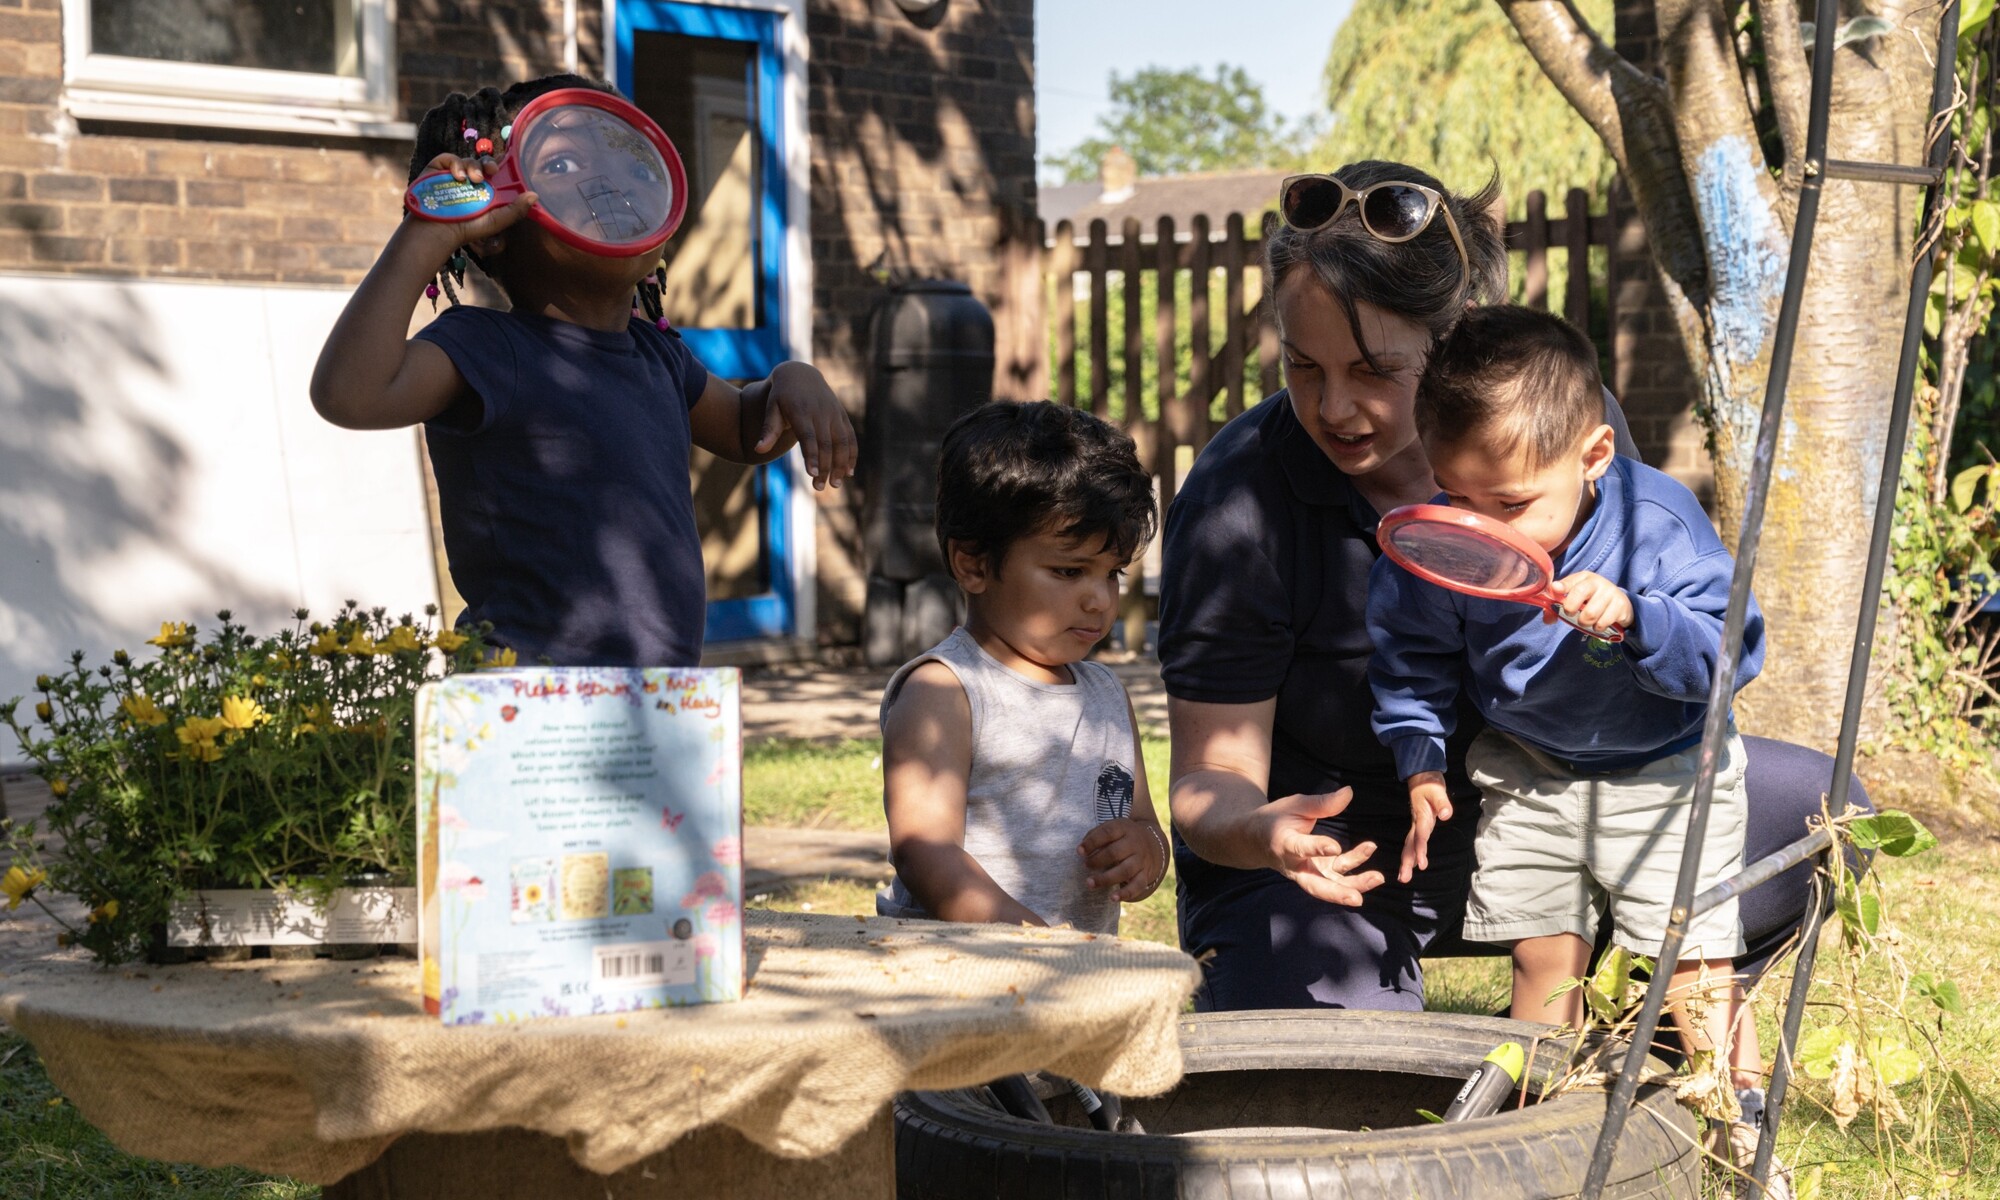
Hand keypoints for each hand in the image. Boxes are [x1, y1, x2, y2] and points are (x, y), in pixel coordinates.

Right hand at [408, 151, 538, 252]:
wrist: (439, 230)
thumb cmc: (468, 229)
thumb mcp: (496, 221)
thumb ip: (515, 210)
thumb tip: (535, 195)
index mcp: (487, 190)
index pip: (496, 172)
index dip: (501, 165)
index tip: (502, 168)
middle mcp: (471, 180)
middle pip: (483, 162)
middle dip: (489, 163)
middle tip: (491, 170)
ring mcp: (455, 174)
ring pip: (469, 160)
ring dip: (473, 167)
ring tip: (472, 180)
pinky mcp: (439, 169)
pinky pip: (450, 158)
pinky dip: (456, 164)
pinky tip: (458, 177)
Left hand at [758, 362, 857, 489]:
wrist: (800, 374)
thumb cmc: (781, 396)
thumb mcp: (771, 408)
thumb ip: (768, 430)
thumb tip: (758, 450)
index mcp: (801, 411)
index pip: (808, 436)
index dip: (811, 455)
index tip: (812, 474)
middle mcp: (821, 412)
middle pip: (826, 444)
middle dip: (825, 467)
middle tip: (819, 488)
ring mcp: (834, 414)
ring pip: (842, 442)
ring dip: (841, 465)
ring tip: (836, 484)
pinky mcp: (842, 416)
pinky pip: (850, 437)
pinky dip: (851, 454)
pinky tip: (849, 472)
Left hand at [1079, 819, 1165, 901]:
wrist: (1153, 843)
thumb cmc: (1122, 837)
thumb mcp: (1112, 828)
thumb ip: (1095, 835)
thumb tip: (1081, 850)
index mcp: (1124, 828)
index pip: (1108, 832)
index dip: (1092, 842)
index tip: (1079, 851)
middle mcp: (1134, 843)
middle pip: (1115, 853)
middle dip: (1097, 860)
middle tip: (1086, 865)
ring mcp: (1141, 860)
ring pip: (1125, 871)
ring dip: (1106, 879)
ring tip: (1089, 883)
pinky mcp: (1145, 874)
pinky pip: (1138, 886)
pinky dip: (1126, 893)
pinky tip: (1112, 898)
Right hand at [1251, 789, 1384, 906]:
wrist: (1257, 839)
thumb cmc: (1276, 818)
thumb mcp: (1294, 805)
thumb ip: (1322, 803)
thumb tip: (1349, 793)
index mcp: (1285, 844)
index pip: (1302, 848)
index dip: (1318, 848)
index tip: (1335, 846)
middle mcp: (1296, 865)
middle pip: (1316, 885)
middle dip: (1337, 893)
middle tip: (1356, 899)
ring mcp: (1309, 871)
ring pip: (1331, 884)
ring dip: (1355, 884)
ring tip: (1378, 877)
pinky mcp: (1319, 871)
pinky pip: (1339, 872)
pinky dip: (1356, 862)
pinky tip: (1370, 848)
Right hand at [1399, 772, 1452, 883]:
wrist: (1421, 777)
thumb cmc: (1430, 784)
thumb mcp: (1438, 791)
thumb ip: (1443, 803)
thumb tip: (1446, 815)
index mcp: (1421, 817)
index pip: (1420, 836)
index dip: (1420, 850)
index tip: (1421, 865)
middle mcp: (1417, 823)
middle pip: (1410, 845)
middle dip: (1407, 862)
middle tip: (1404, 879)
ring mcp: (1417, 825)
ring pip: (1409, 845)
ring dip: (1406, 861)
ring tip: (1404, 877)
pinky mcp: (1419, 825)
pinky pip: (1413, 842)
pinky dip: (1410, 854)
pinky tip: (1411, 863)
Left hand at [1549, 571, 1632, 637]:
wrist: (1620, 604)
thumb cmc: (1591, 600)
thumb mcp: (1575, 599)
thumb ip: (1557, 607)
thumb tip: (1548, 619)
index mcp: (1584, 578)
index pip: (1571, 581)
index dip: (1562, 586)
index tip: (1556, 590)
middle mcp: (1598, 582)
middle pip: (1580, 593)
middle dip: (1570, 608)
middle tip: (1571, 613)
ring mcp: (1611, 593)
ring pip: (1590, 614)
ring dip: (1584, 622)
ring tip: (1586, 621)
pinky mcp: (1620, 606)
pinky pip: (1603, 622)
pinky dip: (1597, 627)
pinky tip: (1599, 623)